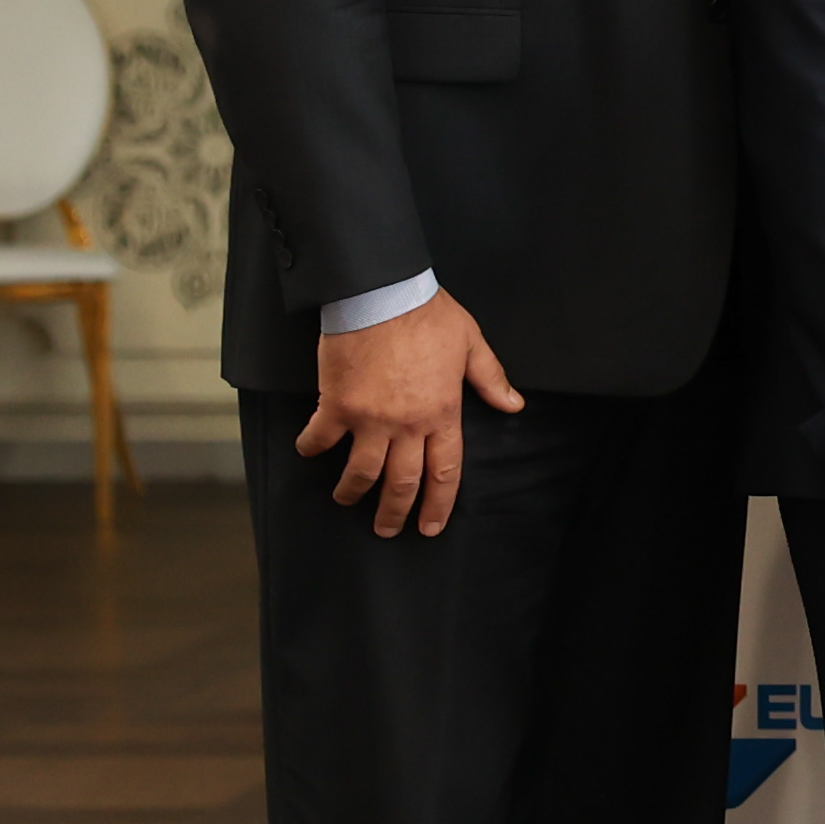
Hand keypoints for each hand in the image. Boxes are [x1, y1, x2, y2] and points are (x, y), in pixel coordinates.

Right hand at [296, 291, 523, 537]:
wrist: (382, 294)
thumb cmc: (428, 316)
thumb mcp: (472, 345)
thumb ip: (491, 380)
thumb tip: (514, 404)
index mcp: (444, 413)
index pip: (445, 471)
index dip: (439, 503)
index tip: (430, 527)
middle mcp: (408, 424)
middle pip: (402, 482)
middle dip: (395, 512)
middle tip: (388, 530)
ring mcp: (370, 419)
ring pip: (361, 471)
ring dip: (352, 491)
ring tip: (347, 500)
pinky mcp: (337, 405)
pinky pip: (321, 439)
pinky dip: (313, 449)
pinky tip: (310, 453)